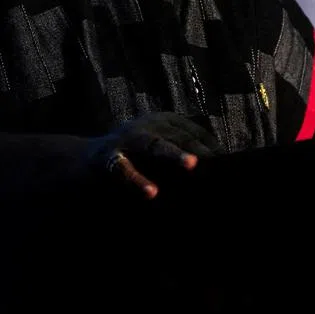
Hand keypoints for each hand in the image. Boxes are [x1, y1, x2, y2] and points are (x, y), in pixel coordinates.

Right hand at [87, 112, 219, 199]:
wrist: (83, 161)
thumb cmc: (133, 157)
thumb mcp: (159, 147)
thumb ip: (185, 153)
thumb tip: (219, 165)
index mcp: (163, 121)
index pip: (194, 133)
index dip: (211, 149)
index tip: (231, 168)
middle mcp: (147, 126)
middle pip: (179, 135)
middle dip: (199, 147)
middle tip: (219, 161)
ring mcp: (128, 140)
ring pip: (154, 145)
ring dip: (173, 154)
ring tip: (192, 165)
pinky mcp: (110, 160)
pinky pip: (124, 170)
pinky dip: (137, 180)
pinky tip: (151, 193)